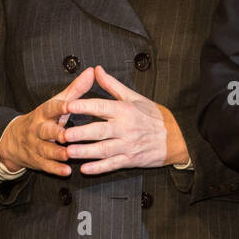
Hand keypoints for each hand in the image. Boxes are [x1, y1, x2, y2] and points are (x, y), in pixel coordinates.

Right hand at [0, 67, 97, 175]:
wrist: (13, 140)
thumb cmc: (44, 118)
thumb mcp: (56, 103)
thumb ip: (75, 89)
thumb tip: (92, 71)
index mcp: (44, 113)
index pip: (51, 108)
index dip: (59, 107)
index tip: (68, 105)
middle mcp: (38, 129)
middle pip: (45, 130)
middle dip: (54, 133)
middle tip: (66, 135)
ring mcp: (36, 145)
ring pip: (45, 149)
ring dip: (57, 153)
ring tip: (69, 155)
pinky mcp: (37, 160)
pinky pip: (46, 165)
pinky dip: (56, 169)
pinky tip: (67, 171)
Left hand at [60, 65, 187, 173]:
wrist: (175, 137)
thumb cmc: (152, 115)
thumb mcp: (133, 97)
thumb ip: (111, 85)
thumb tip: (96, 69)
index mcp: (124, 110)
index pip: (101, 106)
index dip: (84, 106)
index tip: (68, 106)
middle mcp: (125, 128)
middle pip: (99, 131)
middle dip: (81, 133)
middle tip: (63, 135)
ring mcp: (128, 145)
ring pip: (103, 150)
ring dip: (85, 152)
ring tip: (69, 152)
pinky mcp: (130, 160)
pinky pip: (112, 165)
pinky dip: (99, 168)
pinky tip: (85, 169)